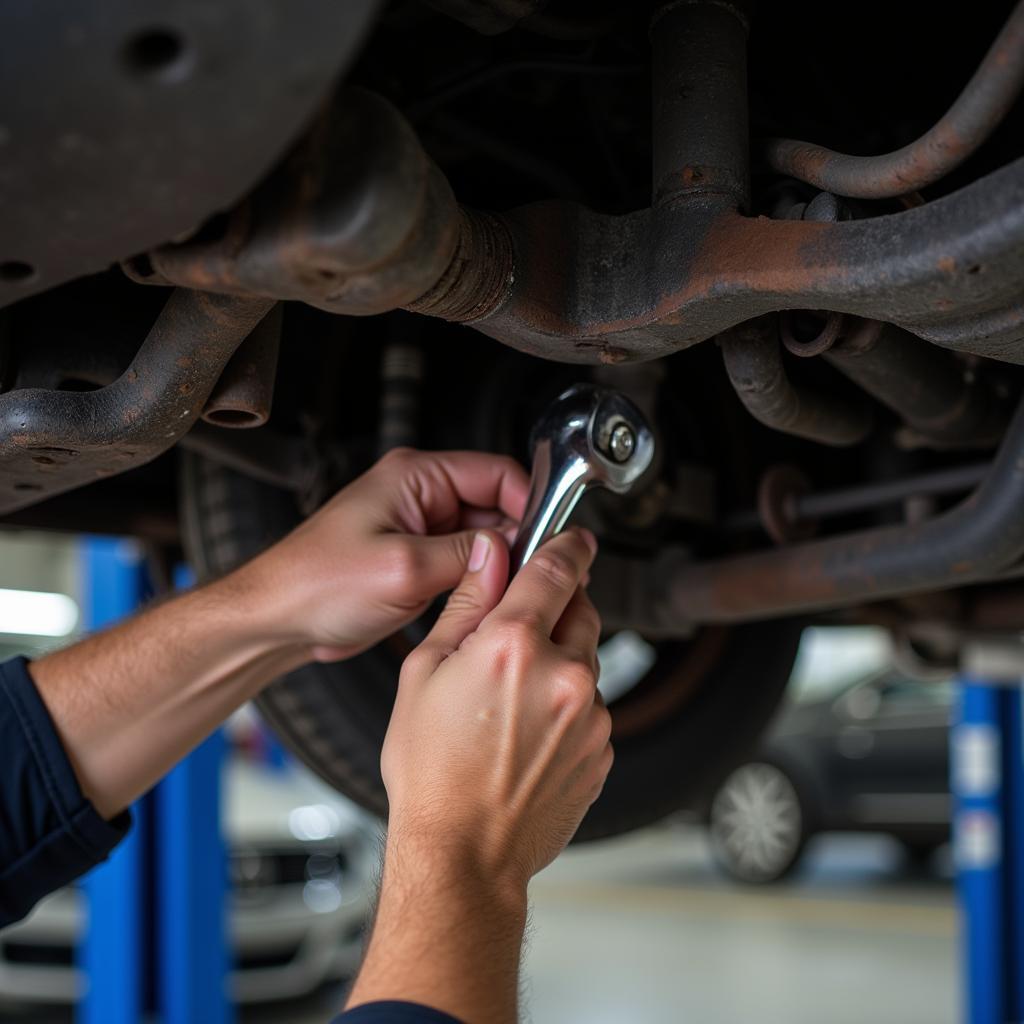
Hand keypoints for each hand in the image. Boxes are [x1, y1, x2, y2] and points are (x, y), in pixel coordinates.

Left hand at [244, 448, 528, 660]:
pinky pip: (464, 563)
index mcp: (416, 476)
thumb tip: (511, 550)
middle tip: (536, 573)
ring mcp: (419, 529)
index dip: (529, 502)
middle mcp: (421, 496)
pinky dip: (480, 580)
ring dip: (499, 563)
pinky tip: (487, 602)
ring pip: (483, 539)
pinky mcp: (416, 560)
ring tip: (512, 591)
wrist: (278, 621)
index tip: (550, 535)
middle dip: (518, 538)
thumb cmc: (316, 584)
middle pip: (495, 505)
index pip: (496, 472)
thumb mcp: (402, 569)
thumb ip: (464, 557)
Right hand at [381, 525, 611, 894]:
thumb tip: (490, 558)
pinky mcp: (604, 748)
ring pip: (587, 660)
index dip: (567, 544)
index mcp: (514, 645)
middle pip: (580, 608)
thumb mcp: (424, 673)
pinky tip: (528, 734)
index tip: (572, 538)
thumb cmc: (432, 772)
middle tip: (519, 633)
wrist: (463, 852)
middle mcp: (564, 674)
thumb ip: (467, 605)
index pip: (557, 568)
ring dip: (560, 662)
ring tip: (512, 704)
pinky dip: (568, 706)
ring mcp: (591, 715)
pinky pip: (592, 706)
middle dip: (557, 607)